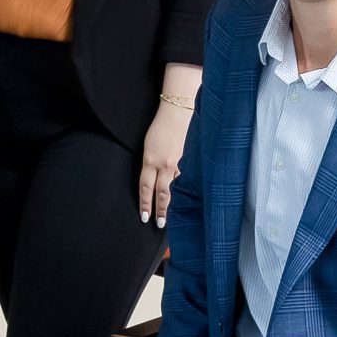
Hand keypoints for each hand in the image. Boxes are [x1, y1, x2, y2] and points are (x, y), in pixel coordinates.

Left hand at [138, 98, 189, 226]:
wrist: (178, 112)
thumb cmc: (160, 128)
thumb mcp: (148, 147)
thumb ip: (150, 165)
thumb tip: (151, 182)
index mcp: (150, 160)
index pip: (145, 188)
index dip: (145, 204)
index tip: (144, 217)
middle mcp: (165, 164)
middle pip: (162, 193)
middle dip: (160, 210)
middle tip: (159, 224)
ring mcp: (180, 163)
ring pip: (177, 188)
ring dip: (175, 204)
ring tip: (174, 218)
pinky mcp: (191, 160)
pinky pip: (188, 179)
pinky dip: (188, 190)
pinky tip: (190, 200)